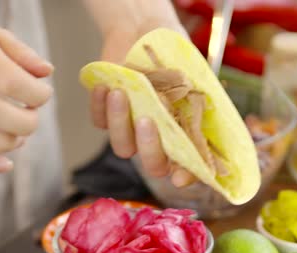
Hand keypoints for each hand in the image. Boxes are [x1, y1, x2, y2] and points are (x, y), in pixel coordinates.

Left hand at [89, 26, 195, 186]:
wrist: (144, 31)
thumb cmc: (173, 52)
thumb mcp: (192, 71)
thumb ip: (196, 93)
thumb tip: (190, 108)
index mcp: (186, 133)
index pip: (190, 165)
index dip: (186, 175)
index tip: (179, 177)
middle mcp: (160, 138)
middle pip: (154, 164)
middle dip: (149, 147)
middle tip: (147, 120)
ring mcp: (132, 130)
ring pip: (122, 147)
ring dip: (121, 123)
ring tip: (119, 94)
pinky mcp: (107, 116)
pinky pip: (100, 122)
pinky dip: (100, 106)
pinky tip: (105, 86)